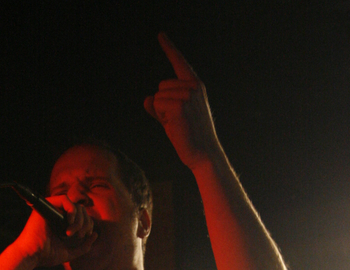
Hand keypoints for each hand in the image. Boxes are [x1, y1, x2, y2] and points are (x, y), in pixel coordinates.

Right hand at [15, 197, 96, 266]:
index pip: (82, 217)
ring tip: (74, 232)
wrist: (32, 255)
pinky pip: (65, 199)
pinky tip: (70, 222)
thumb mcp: (69, 252)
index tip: (86, 236)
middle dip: (86, 223)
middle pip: (81, 210)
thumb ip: (83, 246)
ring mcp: (52, 209)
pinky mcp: (47, 206)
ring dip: (79, 220)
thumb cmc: (46, 255)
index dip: (88, 225)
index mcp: (62, 224)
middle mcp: (57, 215)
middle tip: (81, 236)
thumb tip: (95, 234)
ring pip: (75, 205)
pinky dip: (72, 210)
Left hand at [144, 32, 220, 170]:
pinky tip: (175, 125)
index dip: (169, 48)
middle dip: (163, 104)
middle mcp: (193, 87)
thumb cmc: (190, 137)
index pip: (179, 63)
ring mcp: (187, 95)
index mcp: (196, 86)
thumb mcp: (173, 118)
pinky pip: (157, 104)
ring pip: (158, 95)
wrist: (203, 154)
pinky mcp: (179, 105)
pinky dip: (161, 116)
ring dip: (162, 112)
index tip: (160, 35)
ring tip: (178, 124)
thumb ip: (160, 107)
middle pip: (161, 85)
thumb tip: (147, 99)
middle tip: (178, 121)